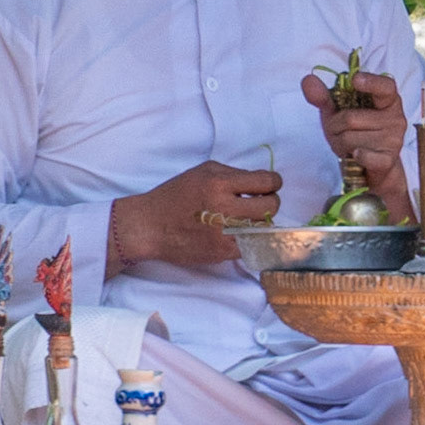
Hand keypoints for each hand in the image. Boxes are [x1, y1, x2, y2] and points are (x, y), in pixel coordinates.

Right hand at [109, 161, 282, 273]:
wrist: (150, 226)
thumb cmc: (175, 195)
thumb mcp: (202, 172)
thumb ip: (233, 174)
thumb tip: (260, 182)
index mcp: (218, 184)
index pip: (266, 182)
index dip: (274, 182)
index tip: (270, 185)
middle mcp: (223, 208)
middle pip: (271, 206)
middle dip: (270, 201)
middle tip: (260, 202)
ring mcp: (224, 234)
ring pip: (264, 228)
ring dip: (260, 221)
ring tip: (246, 217)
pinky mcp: (222, 252)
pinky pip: (251, 244)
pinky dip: (248, 237)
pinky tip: (238, 231)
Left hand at [300, 71, 415, 222]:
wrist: (371, 166)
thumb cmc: (355, 132)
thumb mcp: (338, 112)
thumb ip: (324, 96)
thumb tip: (308, 80)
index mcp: (387, 100)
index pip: (385, 86)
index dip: (371, 81)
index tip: (355, 79)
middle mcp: (395, 118)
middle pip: (350, 118)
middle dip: (335, 127)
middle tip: (340, 132)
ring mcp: (394, 139)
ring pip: (349, 138)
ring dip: (339, 143)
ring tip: (348, 145)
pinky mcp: (388, 159)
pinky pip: (360, 155)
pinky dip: (351, 156)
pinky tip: (355, 156)